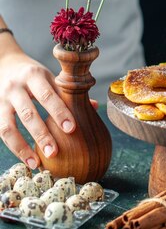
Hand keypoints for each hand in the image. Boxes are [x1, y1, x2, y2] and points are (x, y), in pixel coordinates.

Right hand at [0, 49, 75, 169]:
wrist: (3, 64)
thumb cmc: (34, 75)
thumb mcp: (51, 77)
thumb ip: (68, 92)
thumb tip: (94, 107)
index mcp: (34, 75)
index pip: (47, 95)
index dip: (59, 112)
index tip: (72, 129)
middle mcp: (16, 87)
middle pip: (28, 112)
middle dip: (42, 134)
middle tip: (55, 152)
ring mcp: (3, 100)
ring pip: (10, 126)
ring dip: (23, 147)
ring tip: (38, 164)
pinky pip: (3, 132)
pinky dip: (15, 149)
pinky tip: (28, 161)